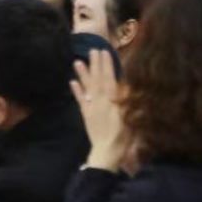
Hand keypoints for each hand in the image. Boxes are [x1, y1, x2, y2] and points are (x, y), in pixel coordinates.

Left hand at [70, 48, 129, 171]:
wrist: (108, 151)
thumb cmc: (123, 136)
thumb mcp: (130, 116)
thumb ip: (126, 100)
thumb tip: (124, 84)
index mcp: (112, 100)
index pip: (109, 78)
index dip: (107, 65)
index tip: (104, 52)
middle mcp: (100, 101)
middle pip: (97, 79)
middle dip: (95, 64)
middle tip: (93, 50)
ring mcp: (92, 107)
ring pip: (87, 87)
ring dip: (82, 74)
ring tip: (77, 62)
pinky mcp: (86, 115)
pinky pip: (80, 101)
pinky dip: (76, 91)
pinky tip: (72, 82)